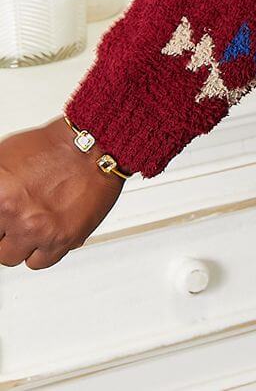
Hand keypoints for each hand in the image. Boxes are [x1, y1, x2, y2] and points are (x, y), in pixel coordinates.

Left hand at [0, 116, 126, 268]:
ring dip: (19, 242)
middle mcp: (15, 213)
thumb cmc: (55, 147)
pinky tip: (45, 232)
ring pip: (11, 257)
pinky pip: (38, 263)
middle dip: (4, 230)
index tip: (3, 218)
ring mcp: (38, 229)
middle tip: (15, 216)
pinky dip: (40, 250)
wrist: (94, 146)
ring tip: (31, 223)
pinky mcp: (61, 240)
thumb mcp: (6, 156)